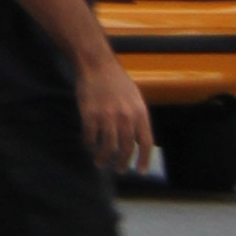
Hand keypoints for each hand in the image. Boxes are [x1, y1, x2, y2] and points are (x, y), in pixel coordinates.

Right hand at [76, 37, 154, 176]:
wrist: (97, 64)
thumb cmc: (117, 81)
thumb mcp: (135, 98)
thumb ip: (138, 119)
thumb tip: (138, 142)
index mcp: (139, 113)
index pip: (145, 143)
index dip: (144, 160)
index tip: (140, 171)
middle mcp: (125, 117)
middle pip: (126, 149)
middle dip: (122, 163)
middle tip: (118, 168)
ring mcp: (107, 116)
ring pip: (107, 147)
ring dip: (104, 158)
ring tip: (100, 162)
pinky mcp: (90, 114)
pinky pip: (90, 137)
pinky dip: (89, 144)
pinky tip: (89, 144)